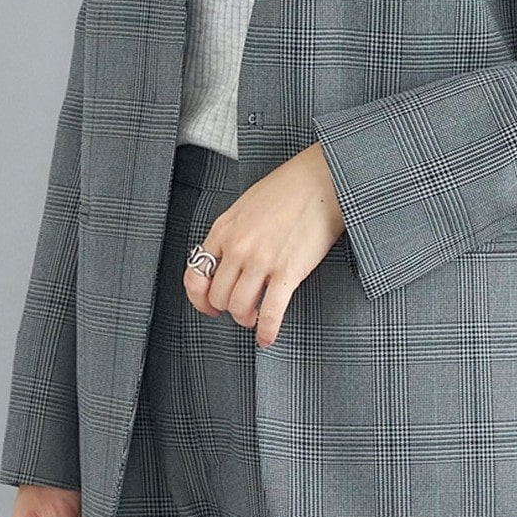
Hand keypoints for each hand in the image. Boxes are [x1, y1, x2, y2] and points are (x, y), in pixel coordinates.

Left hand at [183, 140, 345, 347]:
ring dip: (246, 319)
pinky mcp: (287, 271)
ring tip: (256, 318)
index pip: (195, 275)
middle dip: (227, 309)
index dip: (199, 299)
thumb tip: (227, 260)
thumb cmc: (289, 189)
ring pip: (239, 308)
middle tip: (240, 309)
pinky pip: (269, 313)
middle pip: (218, 297)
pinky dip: (266, 331)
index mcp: (223, 230)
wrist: (321, 179)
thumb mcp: (247, 206)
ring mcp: (261, 260)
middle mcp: (237, 247)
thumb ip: (233, 233)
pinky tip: (267, 337)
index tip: (209, 306)